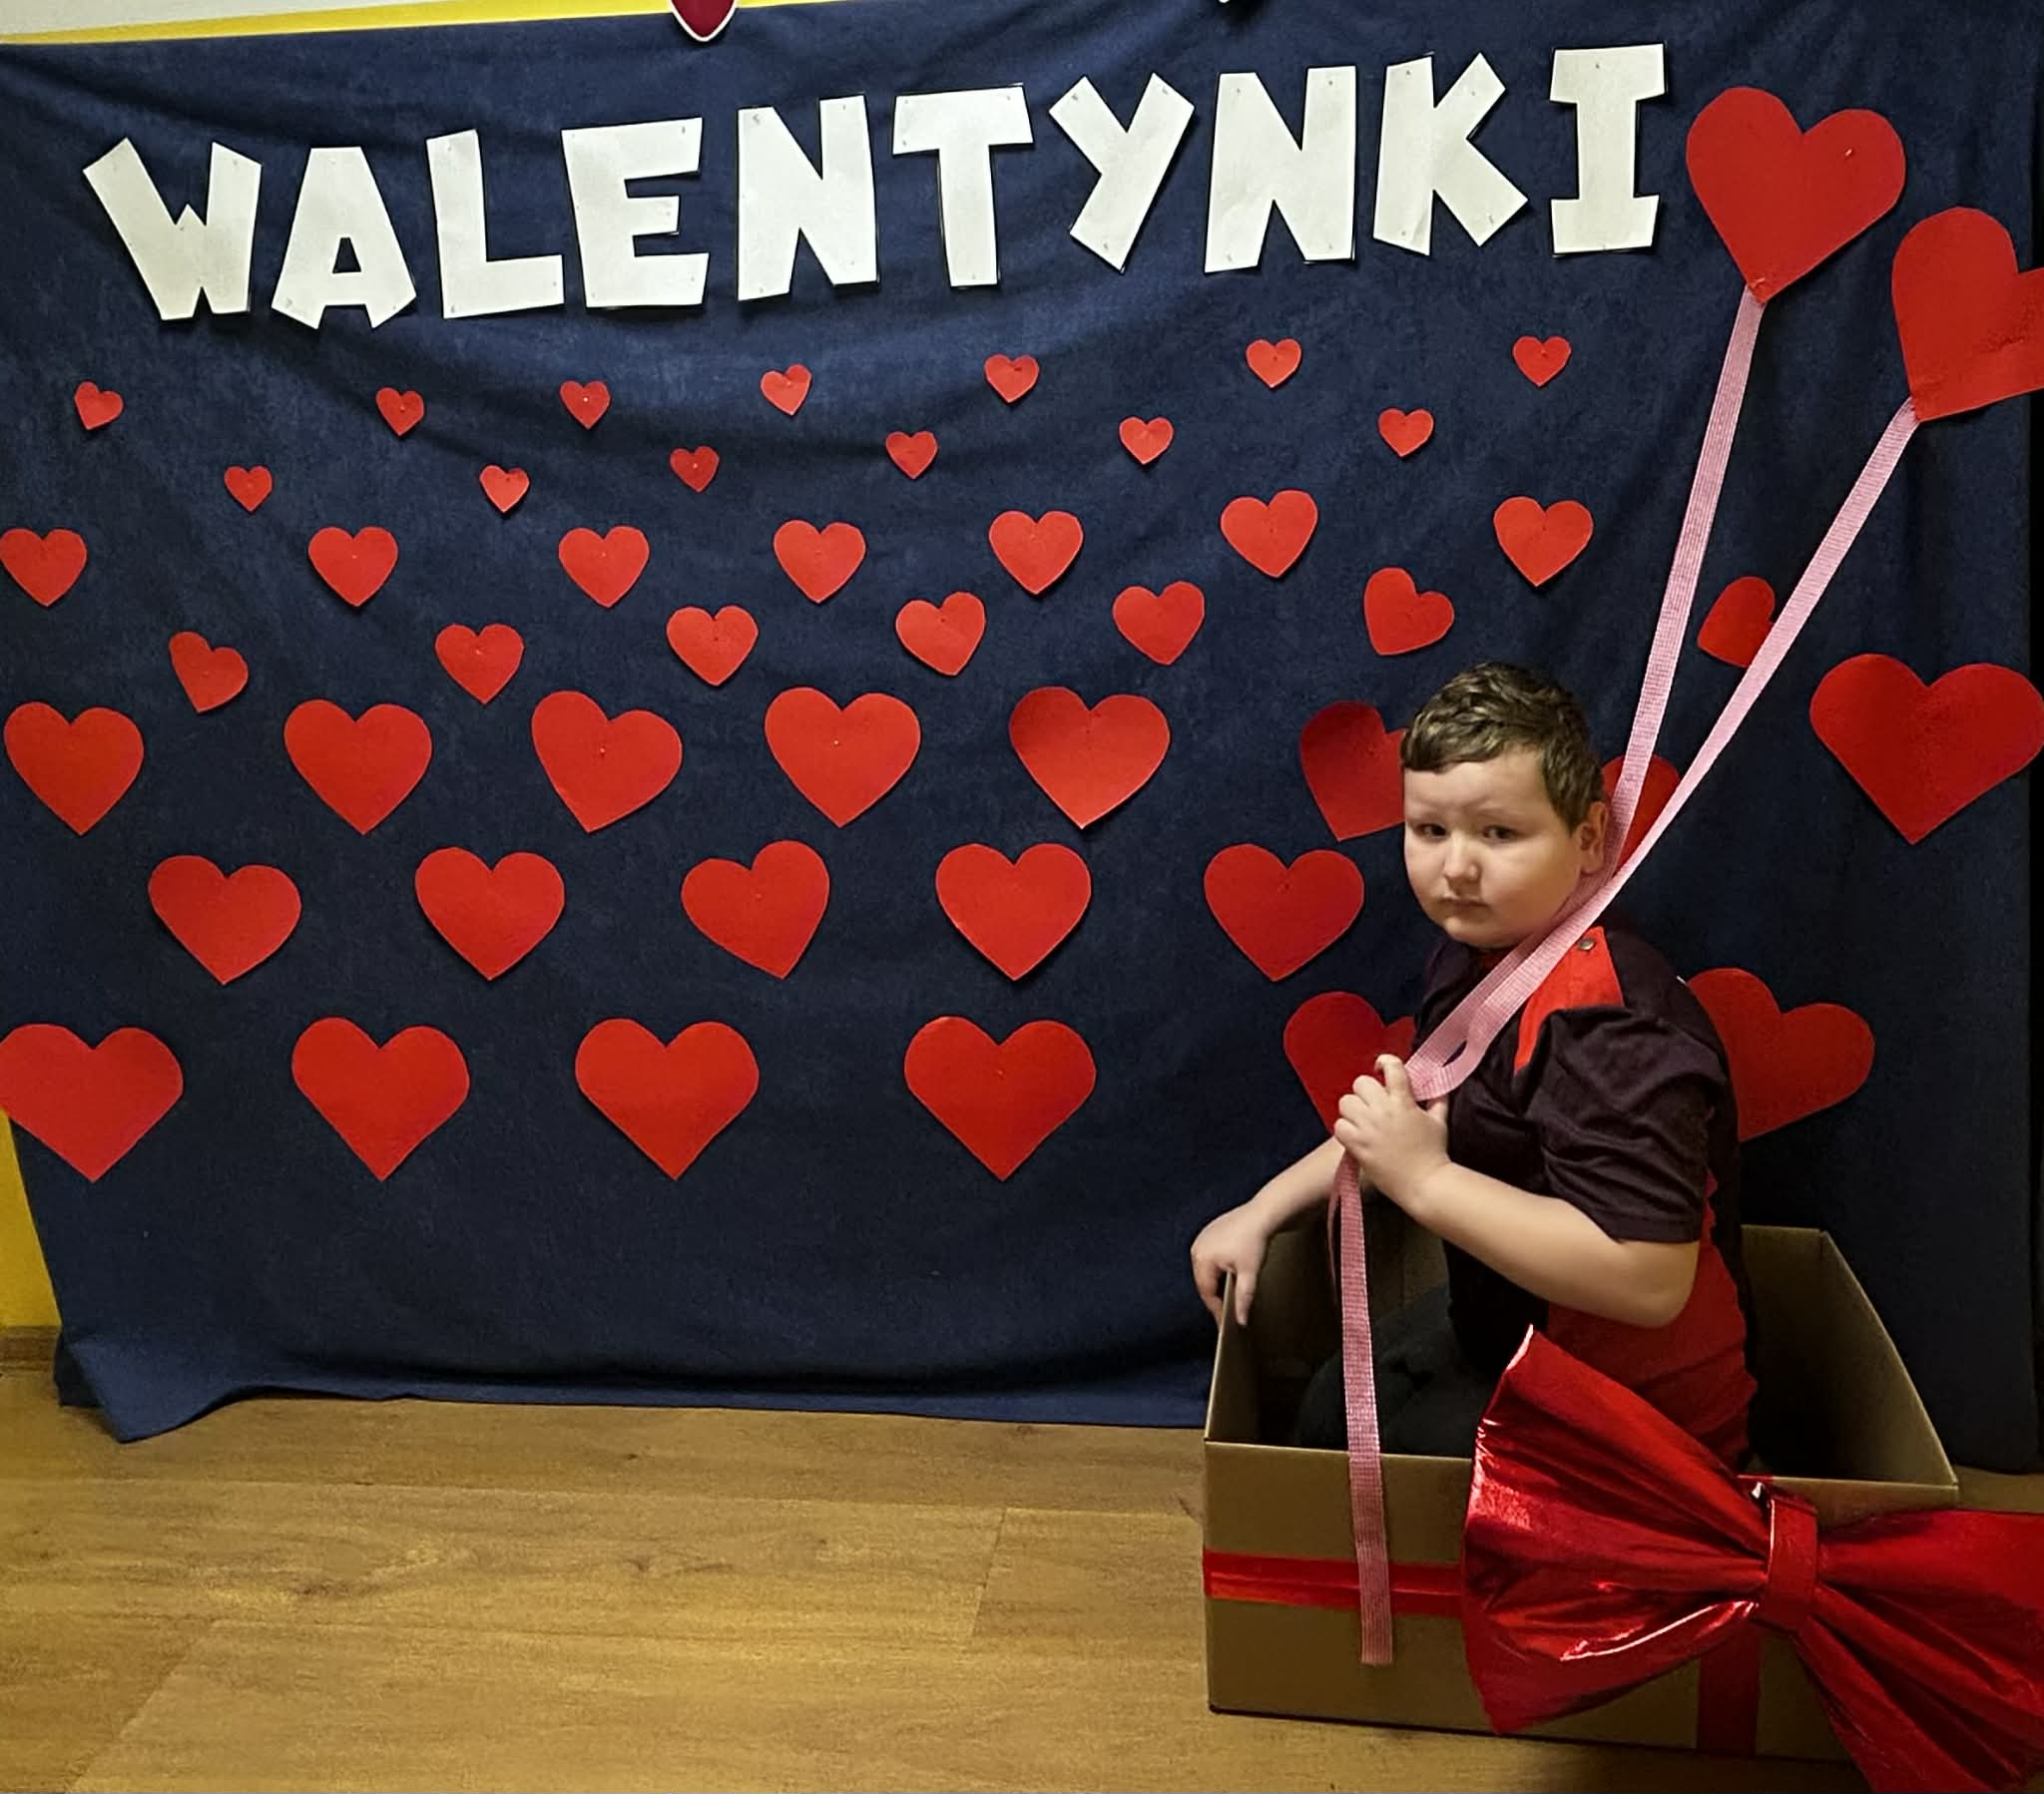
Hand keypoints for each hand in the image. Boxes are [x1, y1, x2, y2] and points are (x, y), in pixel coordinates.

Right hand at [1190, 1201, 1275, 1326]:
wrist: (1262, 1215)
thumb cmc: (1254, 1239)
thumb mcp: (1249, 1273)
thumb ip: (1243, 1298)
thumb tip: (1241, 1319)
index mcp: (1203, 1258)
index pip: (1207, 1293)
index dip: (1216, 1310)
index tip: (1224, 1323)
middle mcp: (1198, 1248)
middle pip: (1204, 1283)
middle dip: (1215, 1297)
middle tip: (1228, 1312)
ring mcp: (1202, 1240)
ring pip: (1206, 1272)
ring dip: (1216, 1283)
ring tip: (1229, 1294)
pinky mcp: (1209, 1235)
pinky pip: (1209, 1259)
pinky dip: (1217, 1270)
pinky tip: (1229, 1274)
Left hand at [1333, 1055, 1449, 1213]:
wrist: (1424, 1183)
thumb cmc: (1434, 1153)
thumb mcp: (1439, 1121)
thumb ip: (1437, 1098)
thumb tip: (1437, 1083)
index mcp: (1404, 1101)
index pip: (1391, 1067)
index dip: (1384, 1062)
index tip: (1381, 1068)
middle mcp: (1384, 1111)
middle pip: (1361, 1083)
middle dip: (1366, 1092)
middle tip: (1373, 1105)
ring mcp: (1368, 1128)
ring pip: (1346, 1103)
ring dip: (1353, 1110)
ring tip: (1363, 1121)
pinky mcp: (1357, 1145)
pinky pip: (1339, 1126)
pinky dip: (1345, 1129)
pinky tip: (1356, 1135)